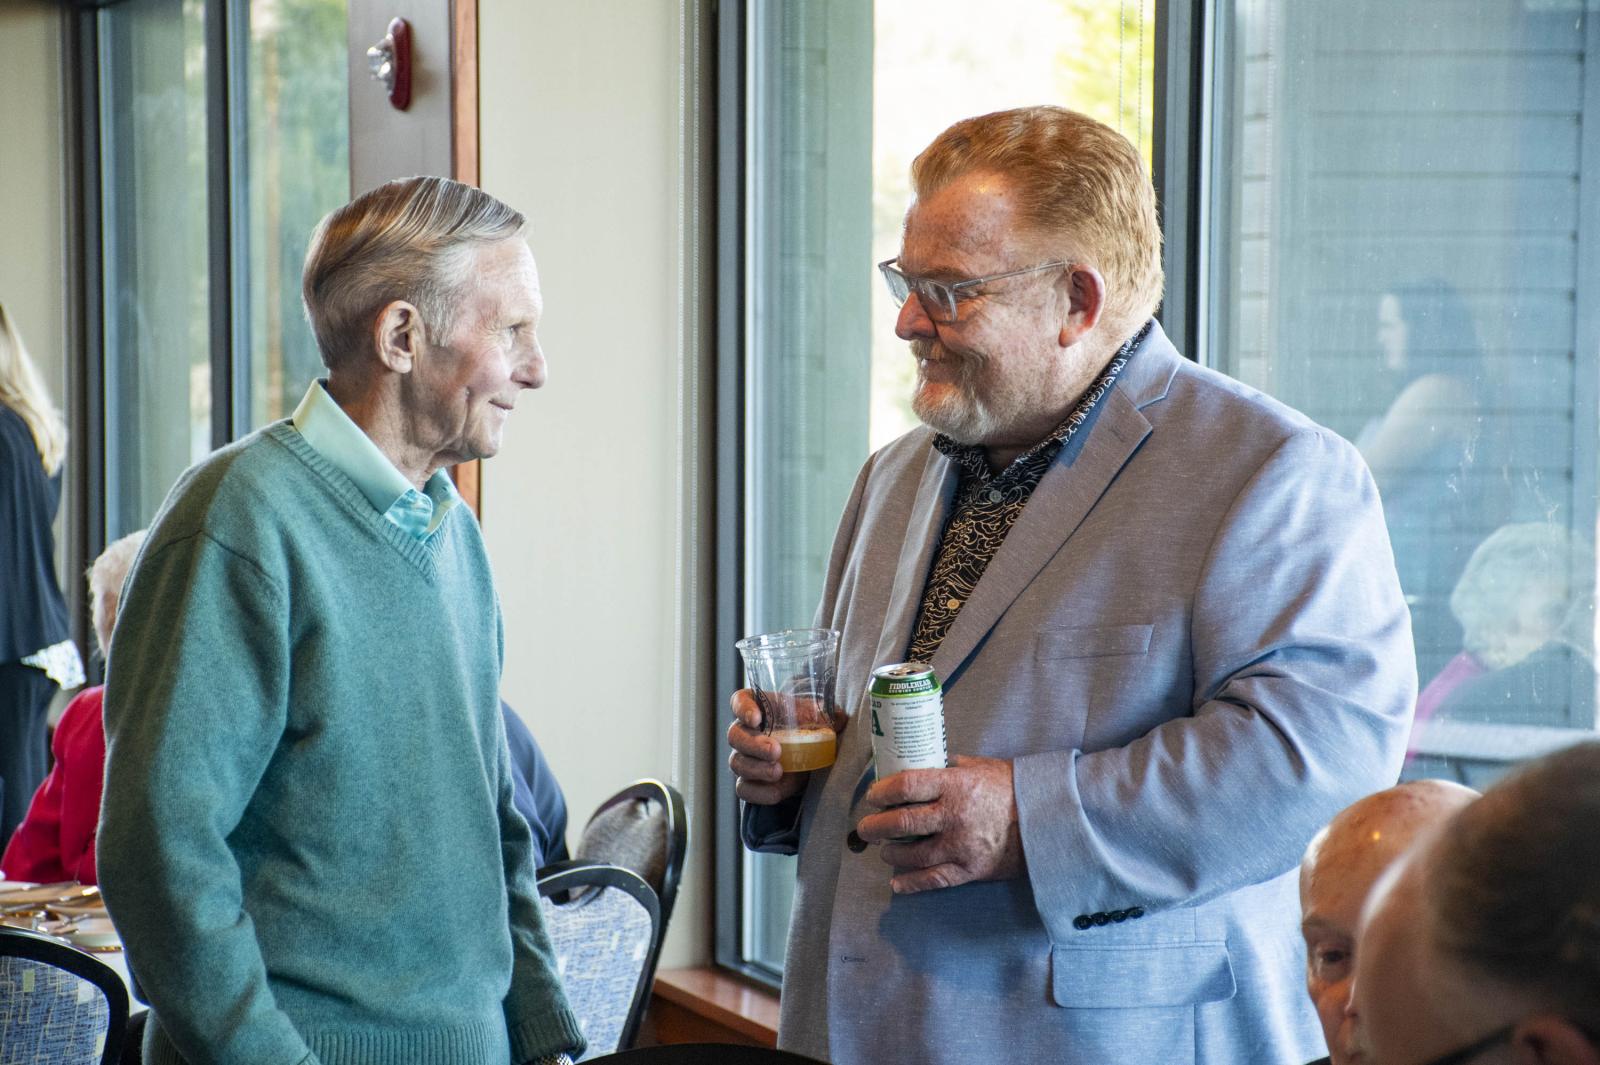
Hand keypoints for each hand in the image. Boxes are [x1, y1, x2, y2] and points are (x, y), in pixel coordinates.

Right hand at [725, 689, 844, 804]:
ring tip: (778, 771)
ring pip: (737, 763)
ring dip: (757, 768)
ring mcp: (744, 759)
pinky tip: (776, 791)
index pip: (740, 701)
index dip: (743, 708)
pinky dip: (759, 792)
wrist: (808, 760)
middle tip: (776, 751)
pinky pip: (744, 789)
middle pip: (735, 735)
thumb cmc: (808, 729)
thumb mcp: (818, 718)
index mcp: (759, 708)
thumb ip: (827, 715)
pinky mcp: (749, 783)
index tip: (756, 718)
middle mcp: (745, 732)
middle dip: (753, 744)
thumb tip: (840, 717)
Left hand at [854, 755, 1023, 893]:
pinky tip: (897, 883)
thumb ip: (947, 767)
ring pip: (913, 855)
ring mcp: (961, 845)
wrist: (1044, 819)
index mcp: (955, 785)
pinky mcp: (970, 869)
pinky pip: (934, 880)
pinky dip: (912, 884)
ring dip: (891, 854)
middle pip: (902, 822)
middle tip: (866, 828)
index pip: (907, 786)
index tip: (872, 797)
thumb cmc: (1009, 789)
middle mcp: (954, 815)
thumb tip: (918, 764)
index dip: (882, 792)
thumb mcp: (978, 767)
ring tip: (884, 850)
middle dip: (876, 827)